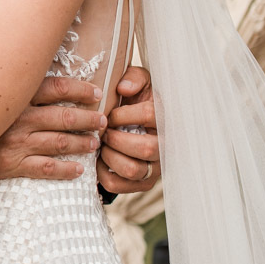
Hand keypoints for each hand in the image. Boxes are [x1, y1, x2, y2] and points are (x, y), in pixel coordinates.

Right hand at [0, 76, 106, 181]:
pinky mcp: (10, 164)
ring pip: (59, 142)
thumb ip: (10, 86)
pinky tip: (78, 170)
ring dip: (81, 143)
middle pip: (63, 117)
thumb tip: (34, 75)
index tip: (95, 93)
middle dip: (88, 119)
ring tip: (94, 143)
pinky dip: (66, 170)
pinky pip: (46, 168)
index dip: (79, 90)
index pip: (55, 88)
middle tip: (102, 121)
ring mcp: (15, 143)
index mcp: (13, 98)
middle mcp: (17, 119)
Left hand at [97, 66, 160, 192]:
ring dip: (110, 157)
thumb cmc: (135, 100)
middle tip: (103, 132)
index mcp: (165, 118)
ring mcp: (155, 167)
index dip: (123, 114)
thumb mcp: (138, 82)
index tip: (110, 114)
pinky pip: (119, 185)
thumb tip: (123, 88)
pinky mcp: (142, 183)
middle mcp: (165, 145)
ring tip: (102, 146)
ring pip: (133, 169)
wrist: (136, 123)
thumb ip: (134, 78)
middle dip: (116, 138)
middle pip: (145, 147)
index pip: (149, 115)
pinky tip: (99, 160)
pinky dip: (103, 174)